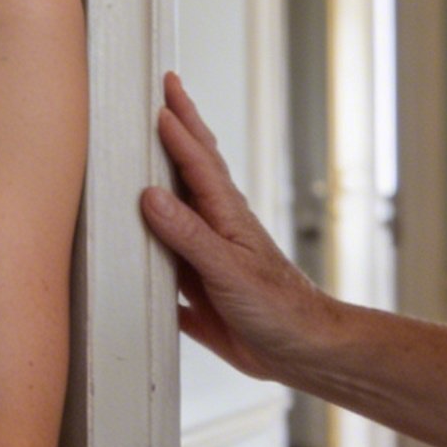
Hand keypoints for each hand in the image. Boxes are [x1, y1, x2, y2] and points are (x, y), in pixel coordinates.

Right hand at [139, 71, 339, 381]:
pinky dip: (155, 258)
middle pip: (192, 172)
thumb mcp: (228, 270)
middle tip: (168, 93)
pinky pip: (170, 271)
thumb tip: (150, 195)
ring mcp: (209, 261)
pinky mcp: (202, 296)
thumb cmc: (279, 309)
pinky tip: (142, 253)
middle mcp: (216, 231)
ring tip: (148, 155)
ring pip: (179, 215)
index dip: (178, 128)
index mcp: (225, 217)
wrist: (304, 353)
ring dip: (163, 183)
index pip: (197, 161)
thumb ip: (188, 234)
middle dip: (181, 131)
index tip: (161, 97)